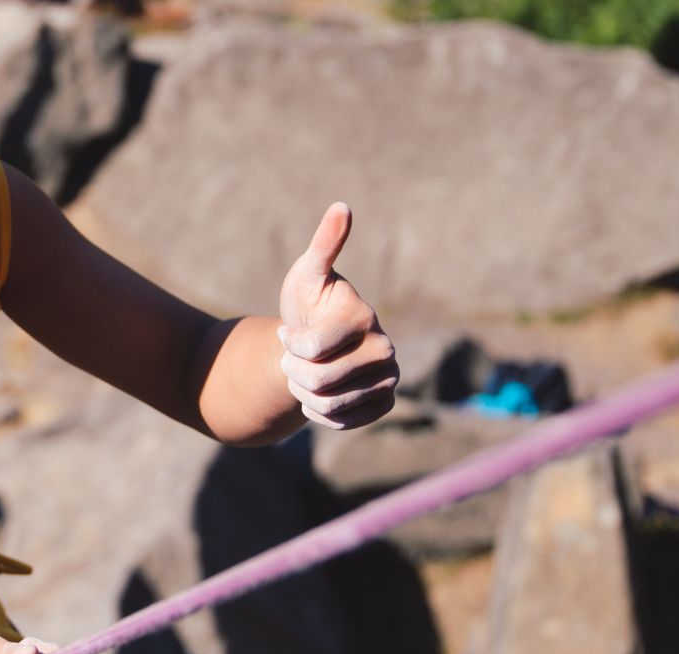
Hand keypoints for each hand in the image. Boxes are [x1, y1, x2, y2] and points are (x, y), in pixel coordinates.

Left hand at [276, 203, 398, 428]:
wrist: (314, 342)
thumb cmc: (308, 304)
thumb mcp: (307, 275)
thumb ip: (324, 244)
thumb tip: (342, 207)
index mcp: (364, 317)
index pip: (310, 348)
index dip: (290, 343)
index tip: (290, 331)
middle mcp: (385, 349)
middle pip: (318, 381)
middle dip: (293, 371)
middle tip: (296, 357)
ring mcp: (389, 378)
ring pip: (327, 405)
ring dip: (304, 392)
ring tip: (306, 372)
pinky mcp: (384, 403)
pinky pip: (340, 421)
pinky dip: (319, 412)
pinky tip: (320, 392)